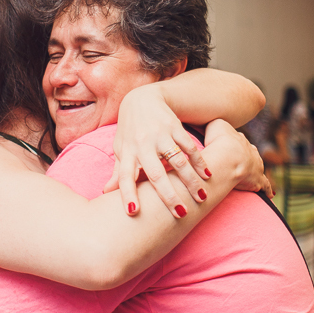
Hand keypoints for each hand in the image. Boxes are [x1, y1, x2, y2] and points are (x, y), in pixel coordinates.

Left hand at [109, 84, 209, 217]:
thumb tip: (105, 193)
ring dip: (190, 180)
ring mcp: (159, 135)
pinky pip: (189, 146)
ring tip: (201, 198)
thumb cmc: (130, 130)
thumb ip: (117, 172)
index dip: (127, 194)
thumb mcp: (121, 149)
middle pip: (155, 174)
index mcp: (127, 153)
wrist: (142, 99)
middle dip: (168, 195)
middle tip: (180, 213)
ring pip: (177, 161)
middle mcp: (142, 145)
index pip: (124, 176)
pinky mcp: (174, 127)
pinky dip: (199, 161)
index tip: (133, 211)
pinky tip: (208, 175)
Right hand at [204, 119, 271, 196]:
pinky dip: (267, 189)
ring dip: (255, 172)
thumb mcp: (215, 125)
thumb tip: (214, 126)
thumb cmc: (219, 141)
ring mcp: (256, 166)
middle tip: (240, 163)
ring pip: (257, 168)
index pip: (239, 142)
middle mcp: (251, 152)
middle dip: (246, 158)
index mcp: (241, 140)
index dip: (234, 145)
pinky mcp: (258, 180)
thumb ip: (216, 125)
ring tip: (252, 177)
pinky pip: (265, 185)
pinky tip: (269, 194)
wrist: (228, 157)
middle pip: (250, 154)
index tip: (230, 148)